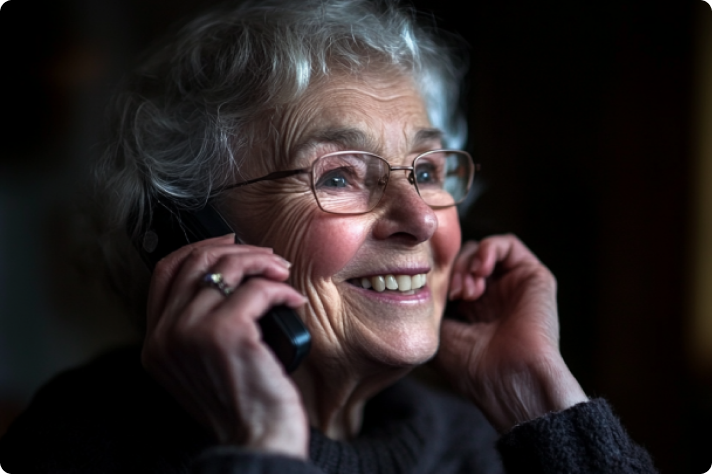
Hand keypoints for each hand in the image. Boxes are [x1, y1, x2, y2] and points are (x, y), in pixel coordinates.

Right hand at [142, 234, 308, 457]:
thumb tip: (227, 278)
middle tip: (266, 256)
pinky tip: (293, 299)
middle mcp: (165, 335)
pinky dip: (280, 288)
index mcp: (155, 342)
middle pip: (194, 261)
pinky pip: (256, 289)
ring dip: (262, 262)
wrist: (257, 441)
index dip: (199, 248)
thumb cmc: (241, 406)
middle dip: (236, 249)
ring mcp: (191, 333)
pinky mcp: (226, 333)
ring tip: (282, 272)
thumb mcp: (203, 365)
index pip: (165, 272)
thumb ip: (198, 326)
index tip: (228, 244)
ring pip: (226, 267)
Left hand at [436, 234, 586, 432]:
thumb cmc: (474, 368)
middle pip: (463, 260)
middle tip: (454, 294)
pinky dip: (489, 248)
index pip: (450, 275)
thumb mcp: (438, 336)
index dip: (439, 278)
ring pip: (482, 251)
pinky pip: (509, 244)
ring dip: (469, 262)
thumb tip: (418, 286)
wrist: (510, 379)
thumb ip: (430, 309)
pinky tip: (480, 269)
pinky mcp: (534, 277)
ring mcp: (513, 286)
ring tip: (468, 289)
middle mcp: (493, 296)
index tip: (436, 297)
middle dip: (453, 271)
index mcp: (472, 311)